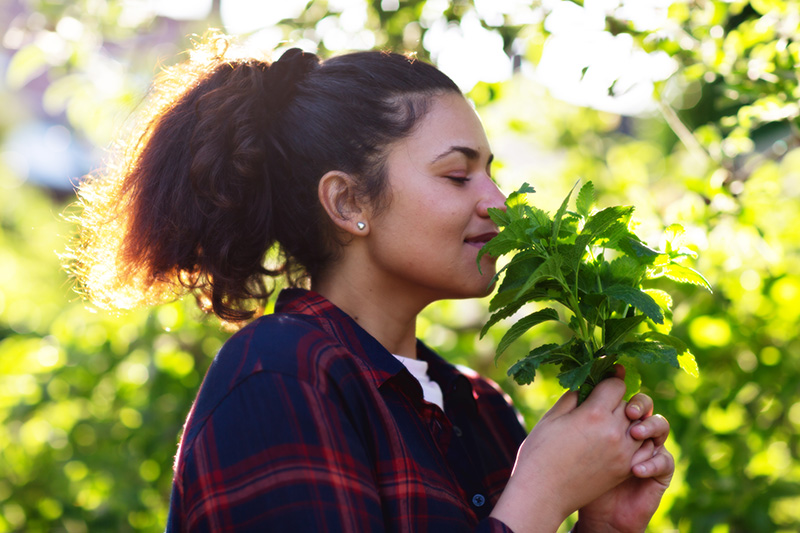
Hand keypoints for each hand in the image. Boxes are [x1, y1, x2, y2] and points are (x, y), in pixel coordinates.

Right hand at [491, 378, 644, 532]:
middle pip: (629, 404)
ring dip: (629, 421)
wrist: (542, 494)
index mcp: (593, 414)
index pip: (616, 386)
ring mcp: (622, 453)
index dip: (608, 381)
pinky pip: (643, 448)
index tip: (601, 382)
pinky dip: (635, 441)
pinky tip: (619, 441)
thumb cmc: (539, 453)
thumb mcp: (552, 417)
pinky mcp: (624, 470)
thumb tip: (587, 384)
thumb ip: (573, 397)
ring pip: (640, 426)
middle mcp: (613, 432)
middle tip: (601, 403)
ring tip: (611, 423)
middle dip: (617, 401)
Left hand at [574, 392, 674, 532]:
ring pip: (660, 426)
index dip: (621, 390)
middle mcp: (634, 430)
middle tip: (628, 412)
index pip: (623, 395)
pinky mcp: (658, 473)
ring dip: (649, 428)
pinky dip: (652, 463)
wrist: (595, 513)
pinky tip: (635, 470)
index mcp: (615, 419)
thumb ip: (578, 415)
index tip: (613, 387)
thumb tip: (579, 386)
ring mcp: (648, 450)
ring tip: (634, 434)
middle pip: (645, 406)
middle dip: (638, 405)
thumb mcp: (576, 443)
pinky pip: (664, 461)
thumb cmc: (580, 475)